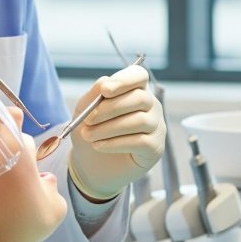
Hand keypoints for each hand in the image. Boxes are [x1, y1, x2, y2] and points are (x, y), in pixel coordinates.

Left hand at [68, 65, 165, 200]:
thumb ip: (93, 96)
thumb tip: (105, 83)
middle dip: (110, 108)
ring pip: (139, 120)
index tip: (104, 91)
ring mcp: (156, 127)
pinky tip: (98, 145)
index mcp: (134, 90)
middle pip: (139, 98)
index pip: (139, 76)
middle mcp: (150, 106)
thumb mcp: (84, 112)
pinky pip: (139, 141)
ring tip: (88, 135)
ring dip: (109, 128)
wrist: (91, 165)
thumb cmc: (91, 132)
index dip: (124, 80)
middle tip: (87, 120)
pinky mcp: (155, 148)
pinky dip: (115, 143)